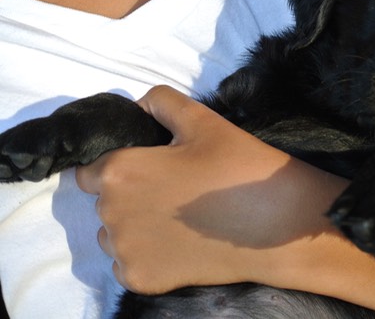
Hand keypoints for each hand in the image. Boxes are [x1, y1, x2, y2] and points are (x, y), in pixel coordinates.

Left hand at [76, 85, 346, 293]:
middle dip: (131, 194)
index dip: (120, 164)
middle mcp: (111, 213)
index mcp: (119, 171)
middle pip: (105, 201)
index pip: (89, 169)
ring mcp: (125, 251)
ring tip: (181, 217)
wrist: (277, 223)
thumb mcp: (203, 120)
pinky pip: (129, 263)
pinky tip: (182, 243)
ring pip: (115, 234)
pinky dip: (149, 255)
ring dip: (136, 225)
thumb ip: (161, 102)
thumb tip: (140, 106)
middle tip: (176, 189)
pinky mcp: (142, 279)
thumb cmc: (239, 166)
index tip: (151, 167)